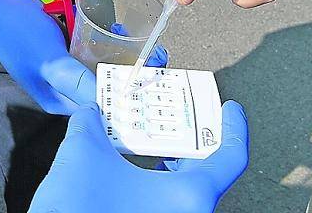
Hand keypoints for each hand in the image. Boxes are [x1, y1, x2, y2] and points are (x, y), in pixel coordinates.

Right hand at [30, 101, 249, 212]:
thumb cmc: (77, 208)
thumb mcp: (83, 152)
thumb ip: (91, 122)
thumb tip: (90, 112)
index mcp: (190, 196)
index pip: (231, 158)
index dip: (233, 128)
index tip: (229, 109)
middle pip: (206, 174)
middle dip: (193, 142)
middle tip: (183, 119)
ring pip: (183, 192)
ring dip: (170, 164)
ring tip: (152, 140)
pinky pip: (163, 205)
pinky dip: (154, 185)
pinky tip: (129, 171)